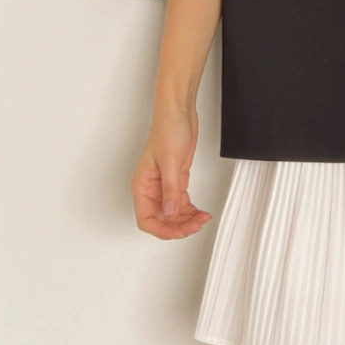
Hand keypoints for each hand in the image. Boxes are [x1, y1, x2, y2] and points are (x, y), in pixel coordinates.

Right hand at [131, 107, 212, 239]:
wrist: (179, 112)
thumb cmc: (168, 129)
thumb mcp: (170, 160)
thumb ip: (170, 188)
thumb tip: (169, 213)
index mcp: (142, 185)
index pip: (146, 219)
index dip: (162, 230)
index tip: (179, 232)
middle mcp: (151, 189)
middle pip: (161, 220)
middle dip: (178, 226)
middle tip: (196, 225)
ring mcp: (164, 185)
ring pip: (173, 214)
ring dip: (187, 220)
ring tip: (202, 220)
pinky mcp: (176, 180)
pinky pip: (181, 203)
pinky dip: (191, 211)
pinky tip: (201, 213)